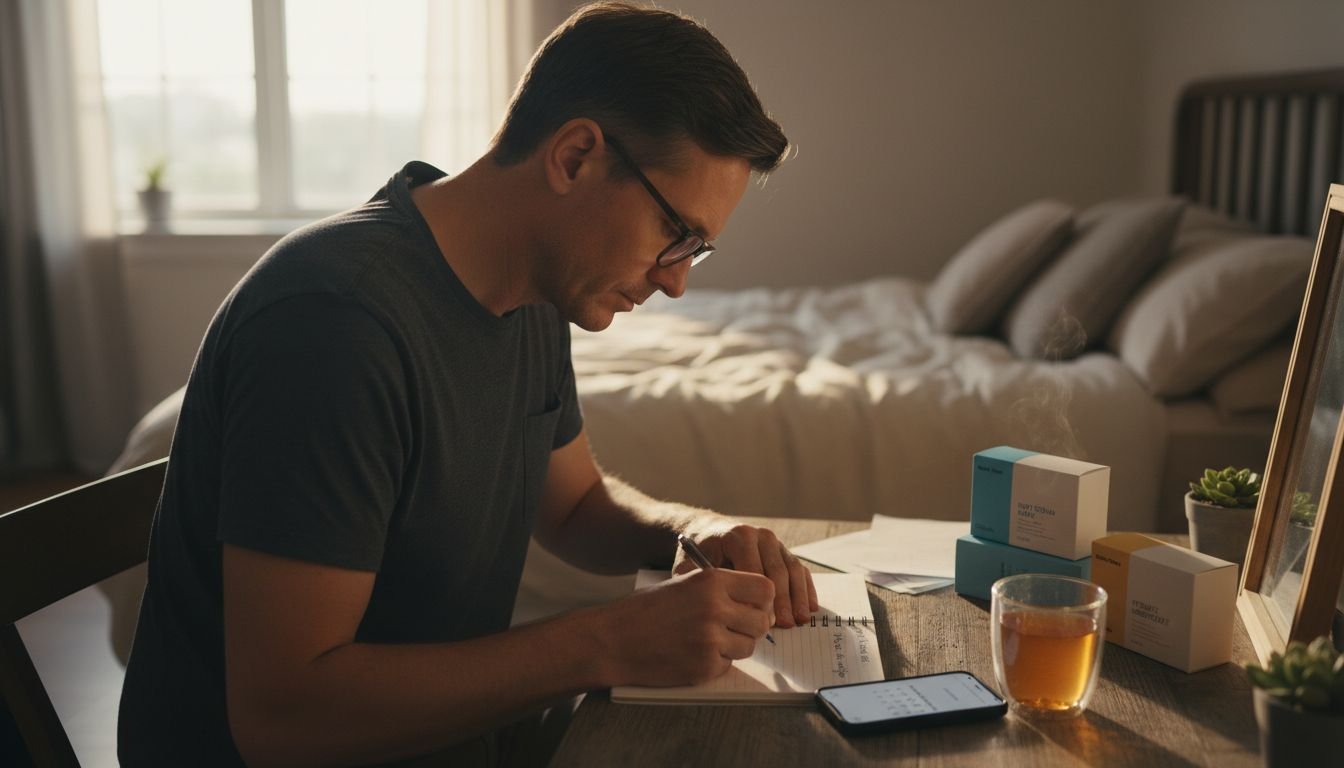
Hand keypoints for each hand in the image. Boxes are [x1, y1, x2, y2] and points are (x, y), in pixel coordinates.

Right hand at [597, 568, 774, 686]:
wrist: (612, 640)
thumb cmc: (645, 610)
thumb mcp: (684, 584)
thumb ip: (720, 589)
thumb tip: (758, 604)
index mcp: (712, 581)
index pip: (765, 587)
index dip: (763, 600)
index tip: (755, 606)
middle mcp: (715, 608)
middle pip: (761, 621)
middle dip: (752, 627)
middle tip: (735, 629)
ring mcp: (711, 640)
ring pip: (748, 646)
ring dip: (734, 646)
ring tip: (706, 640)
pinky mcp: (705, 666)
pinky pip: (728, 665)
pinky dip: (715, 662)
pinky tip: (691, 653)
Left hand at [673, 519, 818, 628]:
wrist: (707, 531)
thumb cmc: (699, 552)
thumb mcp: (691, 564)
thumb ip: (702, 584)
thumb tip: (728, 611)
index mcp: (739, 536)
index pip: (754, 570)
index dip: (756, 598)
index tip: (756, 620)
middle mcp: (761, 536)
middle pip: (777, 571)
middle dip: (781, 601)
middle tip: (783, 625)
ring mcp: (775, 542)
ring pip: (792, 571)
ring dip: (797, 597)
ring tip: (798, 621)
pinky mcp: (784, 550)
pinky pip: (800, 570)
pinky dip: (806, 589)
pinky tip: (808, 608)